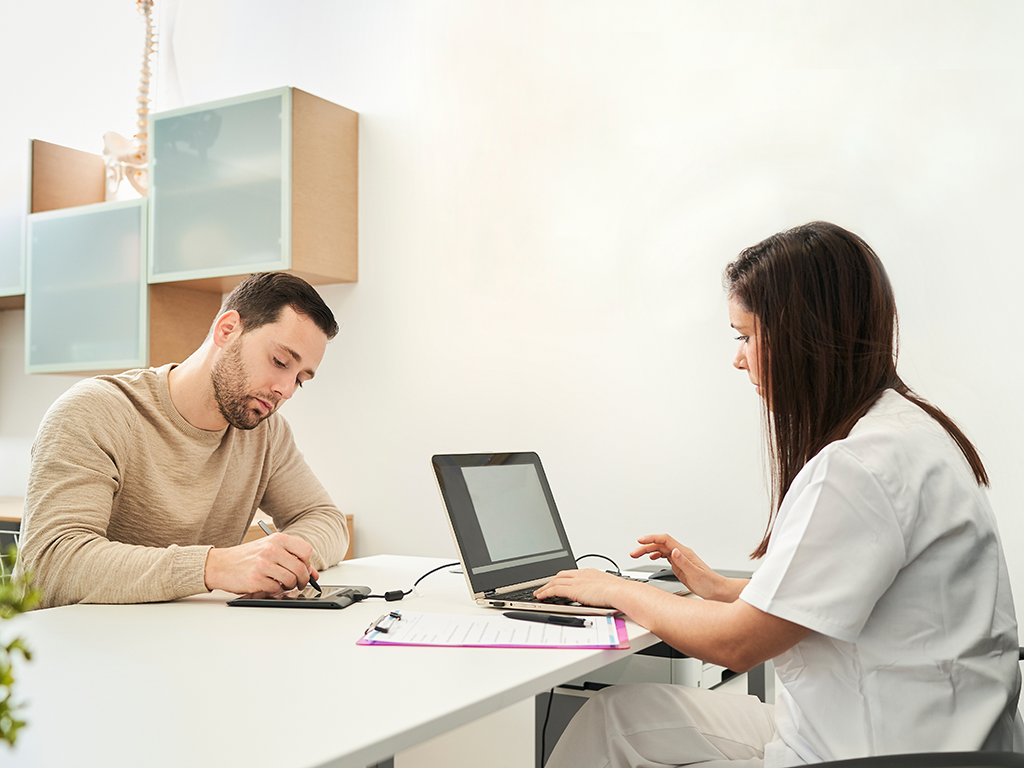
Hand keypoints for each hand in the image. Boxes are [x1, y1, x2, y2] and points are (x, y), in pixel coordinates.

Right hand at [204, 532, 319, 594]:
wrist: (219, 564)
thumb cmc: (247, 558)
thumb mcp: (269, 550)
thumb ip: (292, 559)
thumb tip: (314, 574)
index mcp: (277, 539)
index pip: (306, 551)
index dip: (307, 563)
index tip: (304, 569)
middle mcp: (271, 549)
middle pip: (300, 568)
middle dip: (303, 580)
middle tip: (299, 584)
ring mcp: (263, 564)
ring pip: (290, 580)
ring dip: (289, 586)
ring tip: (282, 585)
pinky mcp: (256, 579)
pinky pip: (276, 589)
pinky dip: (275, 591)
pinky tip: (268, 586)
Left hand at [532, 568, 634, 607]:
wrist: (621, 592)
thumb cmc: (620, 592)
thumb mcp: (608, 588)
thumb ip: (601, 590)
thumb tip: (601, 597)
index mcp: (590, 573)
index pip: (571, 573)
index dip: (562, 578)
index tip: (557, 581)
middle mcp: (582, 574)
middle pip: (560, 575)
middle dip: (550, 581)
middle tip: (543, 587)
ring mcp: (577, 581)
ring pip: (554, 582)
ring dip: (544, 588)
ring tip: (538, 593)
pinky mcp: (573, 589)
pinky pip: (554, 590)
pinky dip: (546, 592)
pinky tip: (541, 596)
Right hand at [631, 534, 739, 601]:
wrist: (717, 590)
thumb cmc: (709, 584)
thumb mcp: (695, 574)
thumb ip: (683, 562)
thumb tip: (673, 551)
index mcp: (684, 553)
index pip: (665, 540)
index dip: (651, 538)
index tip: (640, 541)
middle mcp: (681, 553)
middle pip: (660, 544)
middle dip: (645, 546)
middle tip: (633, 553)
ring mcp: (680, 558)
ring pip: (661, 549)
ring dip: (648, 551)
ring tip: (637, 555)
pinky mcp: (680, 565)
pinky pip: (665, 556)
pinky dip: (656, 555)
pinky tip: (652, 558)